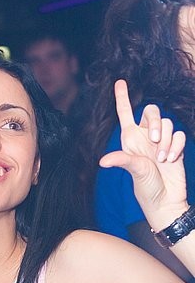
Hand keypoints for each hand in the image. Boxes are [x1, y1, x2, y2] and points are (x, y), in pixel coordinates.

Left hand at [99, 80, 186, 229]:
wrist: (166, 200)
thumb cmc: (146, 188)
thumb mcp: (133, 171)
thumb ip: (122, 160)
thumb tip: (103, 161)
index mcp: (130, 139)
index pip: (125, 113)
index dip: (122, 97)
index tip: (119, 81)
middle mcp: (145, 138)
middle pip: (152, 111)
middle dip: (156, 122)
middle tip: (155, 140)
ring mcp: (161, 142)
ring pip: (169, 123)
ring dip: (167, 140)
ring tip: (162, 159)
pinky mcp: (176, 147)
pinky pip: (180, 134)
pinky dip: (177, 145)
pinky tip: (172, 159)